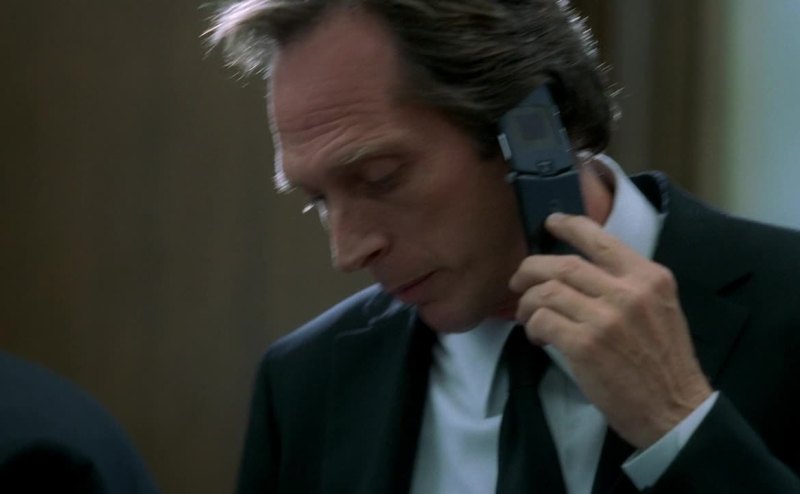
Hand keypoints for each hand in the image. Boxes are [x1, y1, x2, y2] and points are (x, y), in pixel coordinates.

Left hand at [509, 213, 712, 448]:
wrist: (675, 411)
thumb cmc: (665, 363)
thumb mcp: (660, 309)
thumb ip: (628, 285)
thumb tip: (580, 271)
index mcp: (649, 277)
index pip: (600, 240)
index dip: (569, 226)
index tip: (550, 223)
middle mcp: (628, 292)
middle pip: (563, 265)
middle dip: (531, 269)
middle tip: (518, 281)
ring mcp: (606, 318)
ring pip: (546, 292)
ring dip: (527, 302)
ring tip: (526, 315)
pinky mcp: (585, 345)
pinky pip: (542, 321)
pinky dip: (532, 326)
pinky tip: (537, 336)